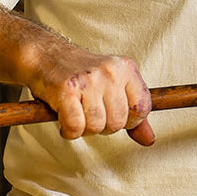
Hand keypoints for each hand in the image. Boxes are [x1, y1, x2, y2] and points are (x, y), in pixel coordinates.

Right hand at [25, 44, 153, 144]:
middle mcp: (110, 71)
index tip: (114, 116)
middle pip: (118, 122)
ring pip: (96, 126)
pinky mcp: (66, 89)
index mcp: (126, 68)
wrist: (47, 55)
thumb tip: (149, 140)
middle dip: (103, 126)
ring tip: (77, 114)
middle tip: (90, 114)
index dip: (129, 121)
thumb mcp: (114, 87)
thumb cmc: (83, 75)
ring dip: (84, 129)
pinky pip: (75, 126)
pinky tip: (65, 120)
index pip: (142, 108)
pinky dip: (69, 131)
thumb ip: (133, 113)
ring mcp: (89, 80)